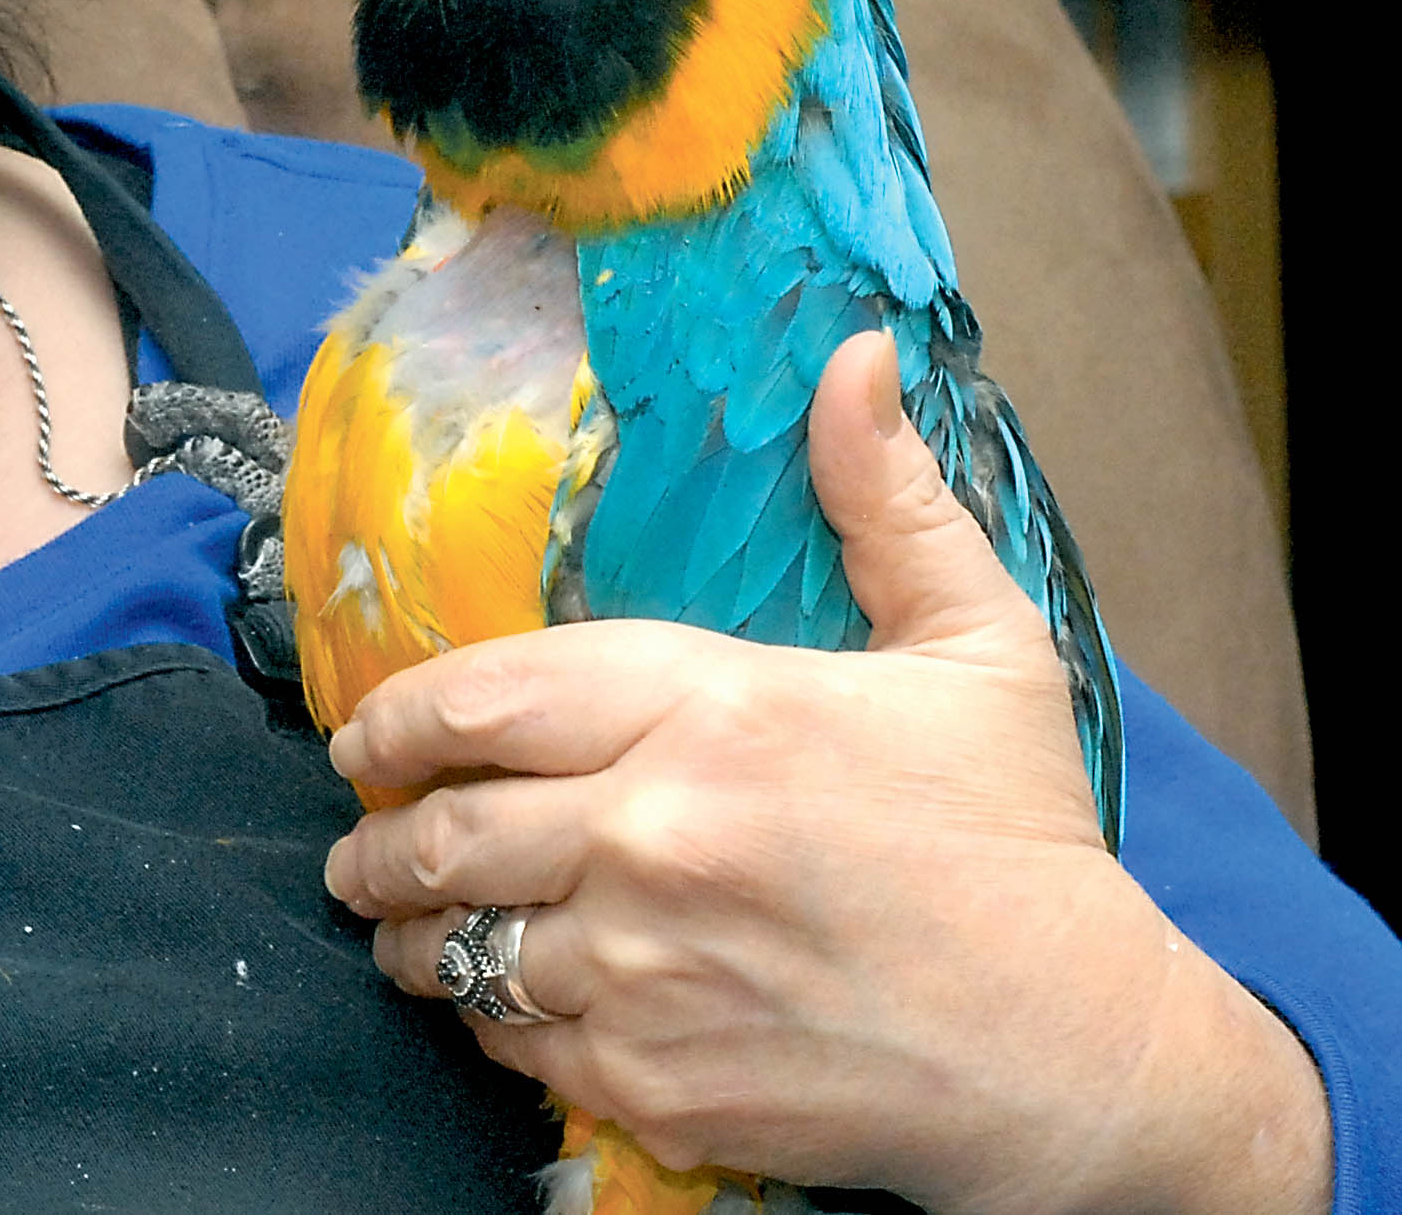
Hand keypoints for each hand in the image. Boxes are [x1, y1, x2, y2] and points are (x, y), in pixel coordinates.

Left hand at [318, 331, 1330, 1214]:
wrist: (1080, 1054)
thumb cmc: (1020, 840)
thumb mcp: (976, 645)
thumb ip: (888, 498)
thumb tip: (855, 356)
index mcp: (712, 710)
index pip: (485, 698)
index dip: (400, 717)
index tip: (366, 733)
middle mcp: (653, 835)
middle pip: (444, 832)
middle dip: (377, 840)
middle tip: (356, 844)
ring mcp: (644, 966)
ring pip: (461, 948)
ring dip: (411, 937)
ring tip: (394, 927)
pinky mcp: (654, 1081)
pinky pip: (517, 1043)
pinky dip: (490, 1022)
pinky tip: (495, 1003)